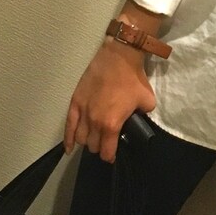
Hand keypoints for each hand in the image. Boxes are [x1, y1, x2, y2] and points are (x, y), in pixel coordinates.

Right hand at [64, 39, 156, 163]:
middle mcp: (94, 122)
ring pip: (80, 138)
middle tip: (105, 142)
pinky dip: (68, 139)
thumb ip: (142, 117)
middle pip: (93, 146)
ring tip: (93, 138)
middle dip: (100, 147)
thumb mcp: (147, 102)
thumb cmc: (133, 79)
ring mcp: (82, 112)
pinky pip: (68, 126)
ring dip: (87, 141)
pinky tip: (69, 148)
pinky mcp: (75, 103)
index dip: (110, 156)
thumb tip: (138, 122)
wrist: (118, 58)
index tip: (113, 155)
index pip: (107, 152)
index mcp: (111, 124)